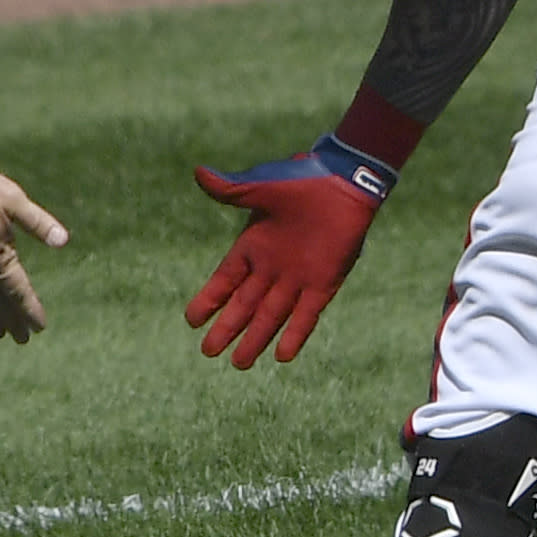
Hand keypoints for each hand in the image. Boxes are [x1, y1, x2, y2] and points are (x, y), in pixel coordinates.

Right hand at [185, 136, 391, 368]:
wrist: (344, 182)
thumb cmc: (303, 180)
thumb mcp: (261, 187)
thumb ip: (230, 190)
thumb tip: (197, 173)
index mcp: (254, 246)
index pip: (225, 280)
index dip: (209, 300)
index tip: (192, 320)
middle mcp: (272, 268)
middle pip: (245, 305)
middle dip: (227, 328)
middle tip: (208, 352)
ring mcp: (298, 278)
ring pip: (271, 316)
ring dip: (256, 339)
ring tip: (239, 363)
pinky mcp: (324, 283)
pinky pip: (306, 315)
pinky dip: (295, 334)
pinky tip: (282, 356)